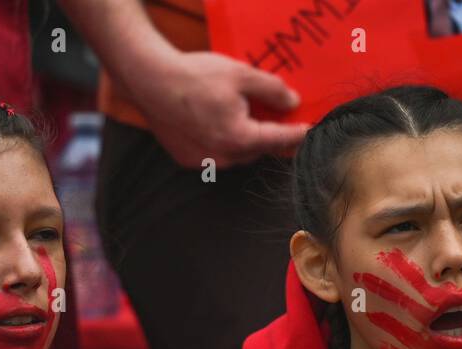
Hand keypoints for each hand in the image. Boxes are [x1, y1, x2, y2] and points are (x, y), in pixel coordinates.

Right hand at [126, 50, 307, 167]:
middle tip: (273, 115)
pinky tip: (212, 120)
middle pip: (257, 148)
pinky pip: (214, 154)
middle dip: (266, 134)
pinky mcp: (188, 160)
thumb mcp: (242, 74)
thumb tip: (293, 102)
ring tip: (238, 114)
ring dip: (243, 139)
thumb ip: (272, 90)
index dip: (297, 134)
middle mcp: (224, 157)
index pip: (279, 140)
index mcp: (241, 138)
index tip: (310, 132)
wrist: (151, 81)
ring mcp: (205, 161)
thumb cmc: (196, 77)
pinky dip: (220, 141)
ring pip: (235, 153)